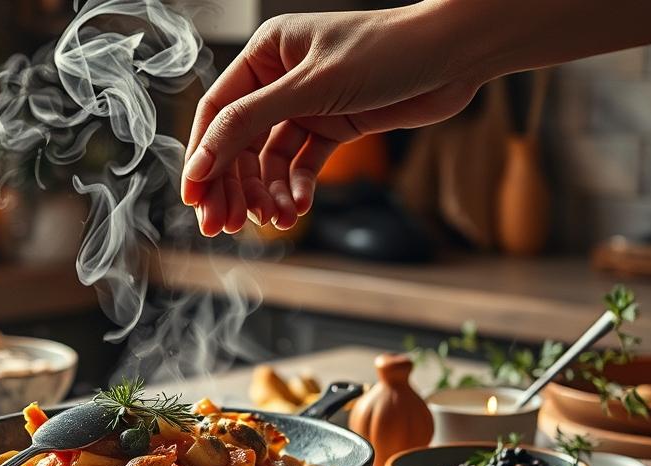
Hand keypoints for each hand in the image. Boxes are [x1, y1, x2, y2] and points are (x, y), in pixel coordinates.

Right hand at [181, 6, 485, 235]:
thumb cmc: (385, 52)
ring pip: (270, 160)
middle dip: (233, 186)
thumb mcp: (309, 88)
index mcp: (265, 54)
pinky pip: (303, 165)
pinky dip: (298, 188)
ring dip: (269, 194)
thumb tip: (202, 162)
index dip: (202, 158)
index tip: (195, 201)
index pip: (217, 113)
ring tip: (276, 222)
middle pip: (239, 142)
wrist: (455, 56)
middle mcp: (280, 79)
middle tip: (225, 227)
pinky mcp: (335, 126)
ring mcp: (308, 105)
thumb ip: (249, 124)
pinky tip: (300, 207)